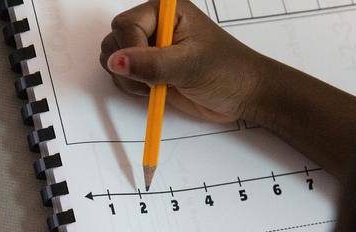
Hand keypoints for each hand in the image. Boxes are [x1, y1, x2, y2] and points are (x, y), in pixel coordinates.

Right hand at [99, 0, 265, 123]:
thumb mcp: (189, 66)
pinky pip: (123, 77)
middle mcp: (154, 26)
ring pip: (113, 60)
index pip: (126, 25)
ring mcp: (150, 49)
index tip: (150, 69)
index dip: (131, 49)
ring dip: (129, 79)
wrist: (242, 95)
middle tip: (153, 78)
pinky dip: (132, 87)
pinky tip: (155, 90)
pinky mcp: (149, 70)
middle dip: (127, 65)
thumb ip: (151, 64)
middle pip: (114, 40)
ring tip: (157, 84)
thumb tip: (116, 61)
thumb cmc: (227, 71)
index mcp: (165, 11)